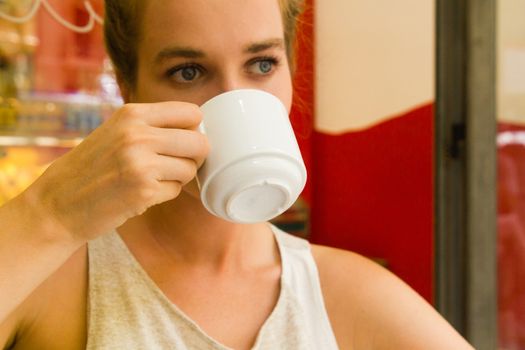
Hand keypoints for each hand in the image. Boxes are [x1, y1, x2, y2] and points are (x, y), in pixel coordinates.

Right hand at [26, 101, 208, 243]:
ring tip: (153, 178)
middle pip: (199, 142)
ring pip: (190, 169)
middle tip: (177, 164)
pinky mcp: (144, 191)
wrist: (59, 202)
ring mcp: (141, 163)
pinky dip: (165, 194)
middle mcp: (137, 135)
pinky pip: (176, 190)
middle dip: (194, 156)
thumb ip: (152, 126)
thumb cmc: (92, 167)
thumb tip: (199, 127)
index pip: (191, 112)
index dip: (194, 129)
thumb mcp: (116, 131)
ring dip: (178, 178)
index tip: (185, 141)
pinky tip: (142, 193)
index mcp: (132, 114)